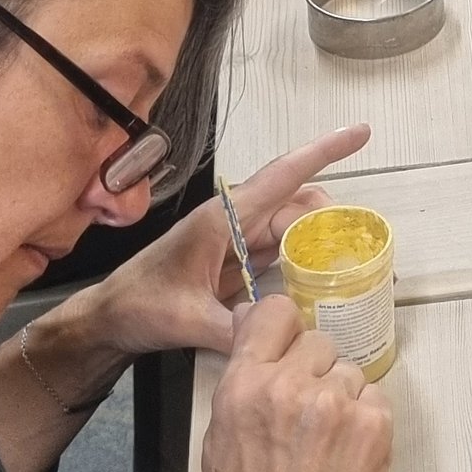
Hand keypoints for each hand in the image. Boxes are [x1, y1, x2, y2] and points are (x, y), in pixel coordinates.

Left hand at [66, 126, 372, 364]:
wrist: (109, 319)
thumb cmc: (140, 305)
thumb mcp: (186, 319)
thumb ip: (233, 330)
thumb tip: (280, 338)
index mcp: (223, 218)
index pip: (283, 176)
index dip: (324, 152)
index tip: (361, 133)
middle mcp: (234, 221)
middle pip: (296, 204)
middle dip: (329, 217)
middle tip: (361, 248)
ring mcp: (235, 241)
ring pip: (290, 228)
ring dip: (318, 240)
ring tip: (350, 265)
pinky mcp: (235, 262)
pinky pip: (278, 251)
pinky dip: (302, 260)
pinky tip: (319, 281)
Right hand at [201, 293, 390, 471]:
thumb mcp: (221, 438)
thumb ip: (243, 380)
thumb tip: (256, 329)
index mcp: (244, 385)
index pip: (276, 312)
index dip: (284, 331)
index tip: (289, 348)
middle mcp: (290, 386)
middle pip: (318, 342)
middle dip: (314, 373)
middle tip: (306, 419)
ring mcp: (336, 404)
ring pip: (349, 371)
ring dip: (342, 398)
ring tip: (326, 446)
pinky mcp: (374, 425)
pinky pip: (375, 398)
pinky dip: (366, 421)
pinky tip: (347, 455)